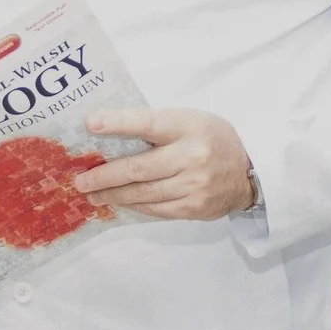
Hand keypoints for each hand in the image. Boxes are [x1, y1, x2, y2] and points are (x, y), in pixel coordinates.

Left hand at [74, 108, 255, 219]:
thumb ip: (158, 127)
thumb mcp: (190, 120)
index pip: (150, 124)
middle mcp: (192, 157)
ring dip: (113, 195)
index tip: (90, 123)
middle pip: (139, 168)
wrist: (249, 171)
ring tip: (93, 194)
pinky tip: (119, 202)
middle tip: (81, 181)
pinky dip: (134, 205)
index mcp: (190, 127)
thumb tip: (109, 134)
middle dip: (104, 175)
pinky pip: (155, 209)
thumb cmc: (211, 139)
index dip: (119, 123)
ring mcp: (194, 186)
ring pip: (143, 194)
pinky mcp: (194, 208)